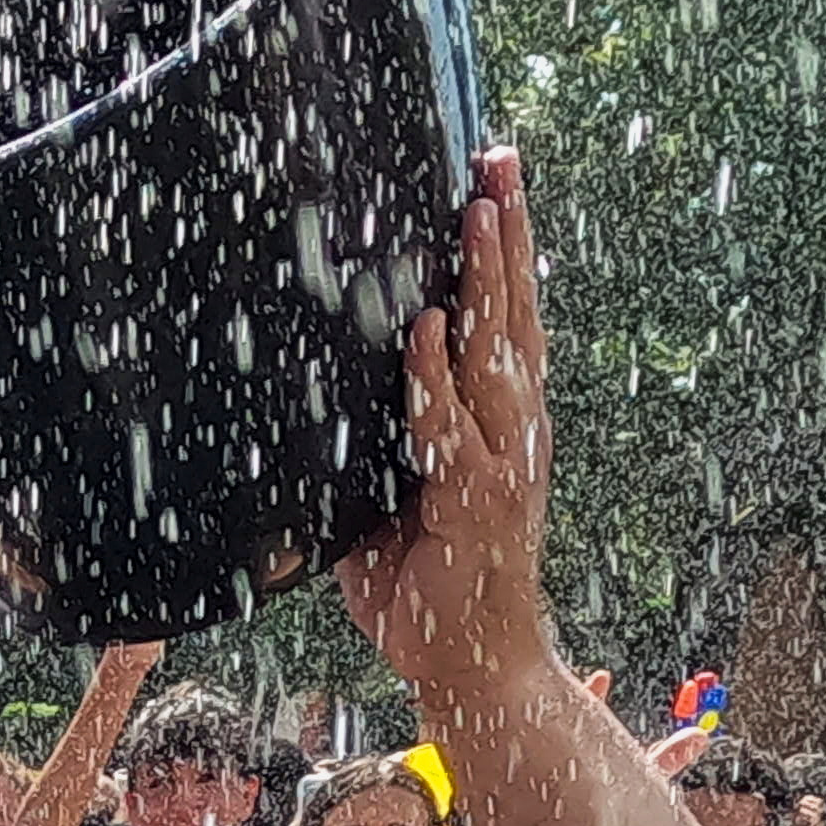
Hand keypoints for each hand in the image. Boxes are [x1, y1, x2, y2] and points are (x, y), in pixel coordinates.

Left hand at [335, 155, 556, 705]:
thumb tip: (311, 414)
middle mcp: (513, 429)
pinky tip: (428, 326)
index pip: (503, 320)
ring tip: (478, 207)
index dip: (501, 253)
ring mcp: (502, 462)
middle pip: (512, 312)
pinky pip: (449, 427)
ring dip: (487, 278)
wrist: (477, 669)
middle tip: (498, 156)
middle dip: (507, 232)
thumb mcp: (385, 508)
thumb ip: (365, 456)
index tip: (492, 183)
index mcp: (499, 422)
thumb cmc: (430, 590)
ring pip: (496, 352)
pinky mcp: (476, 501)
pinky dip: (435, 377)